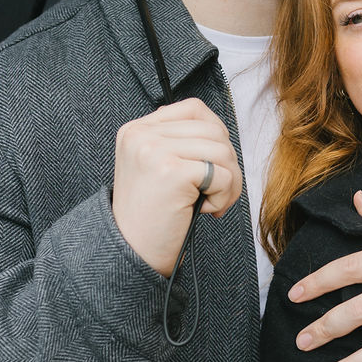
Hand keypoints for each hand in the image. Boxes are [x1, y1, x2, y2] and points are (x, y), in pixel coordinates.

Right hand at [111, 98, 241, 276]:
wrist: (132, 252)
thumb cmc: (152, 215)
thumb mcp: (157, 167)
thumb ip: (180, 142)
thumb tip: (220, 131)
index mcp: (136, 129)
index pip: (194, 109)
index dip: (216, 135)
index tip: (212, 166)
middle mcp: (141, 135)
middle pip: (213, 130)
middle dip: (228, 163)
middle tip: (218, 192)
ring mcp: (154, 151)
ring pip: (222, 151)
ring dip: (229, 182)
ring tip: (212, 203)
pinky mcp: (171, 172)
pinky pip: (222, 175)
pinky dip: (224, 196)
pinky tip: (206, 210)